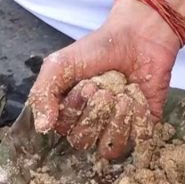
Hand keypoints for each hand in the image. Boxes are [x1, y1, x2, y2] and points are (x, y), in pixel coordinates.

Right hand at [28, 0, 179, 153]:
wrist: (137, 36)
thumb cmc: (96, 50)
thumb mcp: (60, 64)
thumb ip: (43, 93)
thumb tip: (42, 128)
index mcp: (68, 114)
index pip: (65, 132)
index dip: (76, 110)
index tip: (86, 85)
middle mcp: (91, 126)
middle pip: (84, 142)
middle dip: (95, 112)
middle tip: (104, 89)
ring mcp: (117, 129)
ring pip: (110, 148)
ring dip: (117, 118)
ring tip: (123, 94)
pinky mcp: (142, 128)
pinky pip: (138, 139)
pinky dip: (138, 115)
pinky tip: (137, 96)